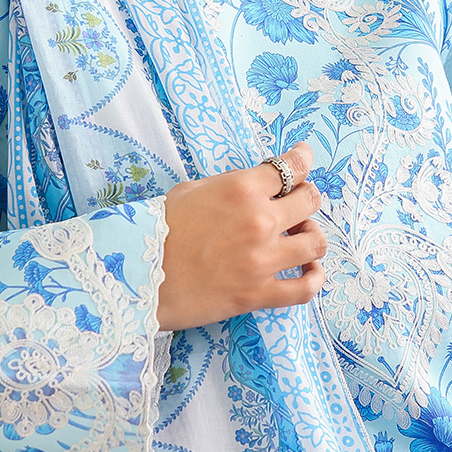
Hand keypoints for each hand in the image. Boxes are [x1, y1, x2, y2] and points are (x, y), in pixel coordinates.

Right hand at [156, 143, 326, 331]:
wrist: (136, 277)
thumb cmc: (155, 230)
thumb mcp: (190, 191)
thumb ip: (229, 187)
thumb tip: (252, 188)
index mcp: (241, 189)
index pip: (291, 168)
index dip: (303, 159)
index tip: (304, 157)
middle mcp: (259, 221)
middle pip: (310, 201)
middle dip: (307, 197)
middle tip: (298, 202)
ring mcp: (262, 260)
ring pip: (315, 242)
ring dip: (311, 235)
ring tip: (299, 236)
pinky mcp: (259, 294)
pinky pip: (305, 288)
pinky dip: (314, 278)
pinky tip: (310, 271)